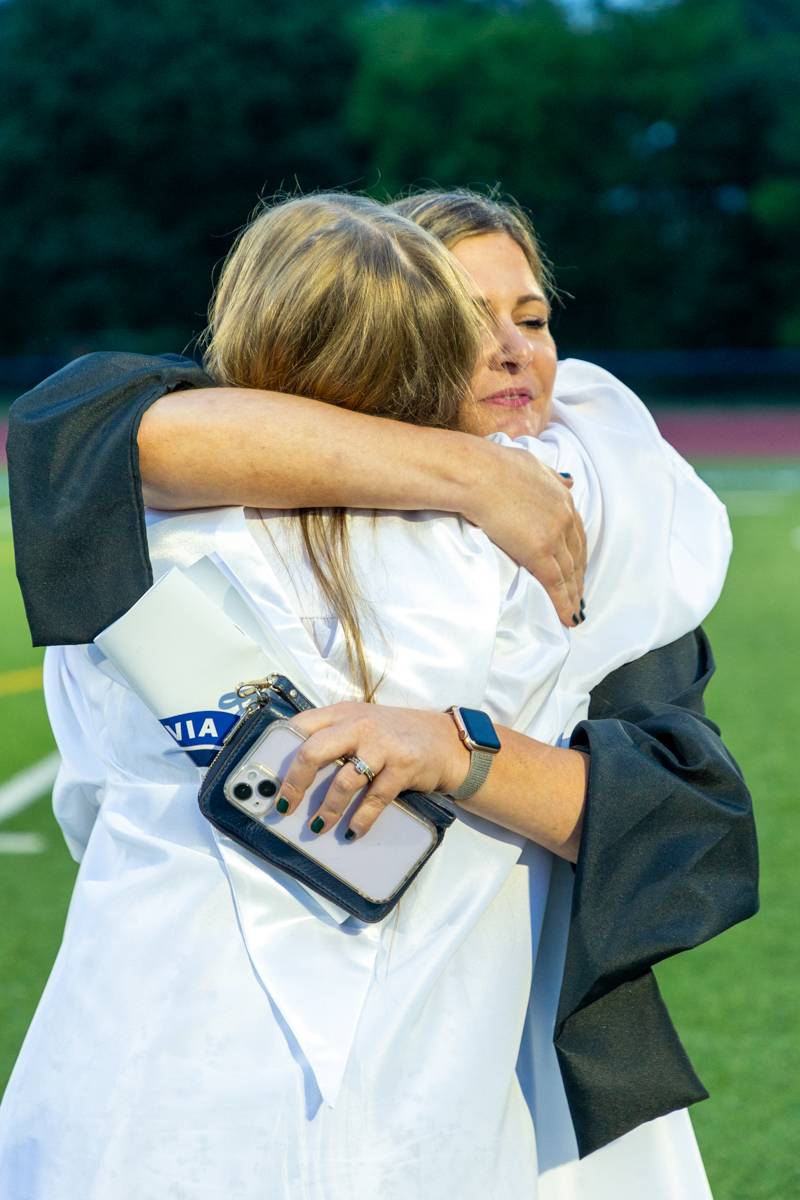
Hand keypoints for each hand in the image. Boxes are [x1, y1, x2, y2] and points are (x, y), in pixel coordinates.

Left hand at [273, 703, 465, 838]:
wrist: (445, 740)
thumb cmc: (395, 736)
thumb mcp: (362, 725)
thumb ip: (334, 739)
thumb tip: (294, 773)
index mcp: (341, 713)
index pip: (300, 726)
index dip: (279, 752)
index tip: (266, 777)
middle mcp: (358, 725)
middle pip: (313, 752)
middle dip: (294, 783)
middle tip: (284, 806)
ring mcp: (381, 745)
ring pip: (343, 781)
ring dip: (327, 809)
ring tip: (318, 827)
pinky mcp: (402, 767)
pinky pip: (374, 799)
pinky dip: (360, 819)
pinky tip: (352, 830)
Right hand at [464, 440, 586, 626]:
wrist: (477, 473)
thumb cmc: (494, 465)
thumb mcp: (531, 464)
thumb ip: (551, 476)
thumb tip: (569, 480)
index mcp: (562, 497)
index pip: (576, 532)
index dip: (578, 553)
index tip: (578, 567)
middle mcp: (564, 516)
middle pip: (577, 555)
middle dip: (579, 577)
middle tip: (579, 595)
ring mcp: (554, 535)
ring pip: (569, 572)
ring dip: (573, 594)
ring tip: (574, 612)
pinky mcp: (540, 551)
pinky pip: (556, 583)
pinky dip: (563, 603)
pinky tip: (567, 617)